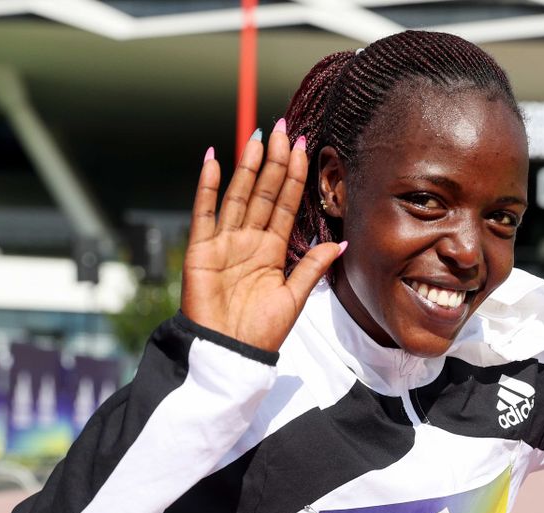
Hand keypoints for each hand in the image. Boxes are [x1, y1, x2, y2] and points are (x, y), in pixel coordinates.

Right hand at [181, 122, 342, 352]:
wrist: (232, 354)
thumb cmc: (262, 331)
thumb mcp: (295, 297)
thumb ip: (313, 266)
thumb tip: (343, 243)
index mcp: (272, 249)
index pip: (284, 203)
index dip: (293, 176)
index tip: (303, 147)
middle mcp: (248, 240)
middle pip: (263, 191)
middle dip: (274, 160)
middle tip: (284, 128)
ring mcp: (224, 242)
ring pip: (238, 195)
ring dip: (247, 165)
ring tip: (258, 136)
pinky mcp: (201, 250)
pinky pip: (205, 212)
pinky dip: (209, 186)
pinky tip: (215, 160)